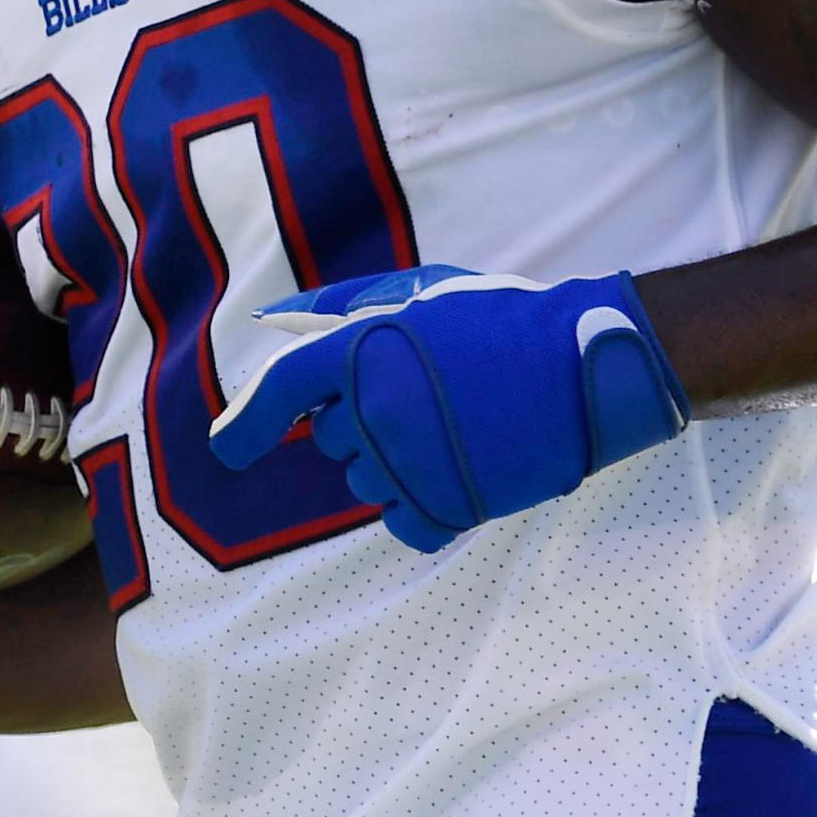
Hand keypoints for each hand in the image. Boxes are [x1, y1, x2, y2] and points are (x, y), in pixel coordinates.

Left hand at [207, 266, 690, 552]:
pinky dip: (423, 507)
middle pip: (329, 439)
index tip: (229, 448)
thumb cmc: (502, 320)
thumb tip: (273, 320)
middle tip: (425, 394)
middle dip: (360, 421)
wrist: (587, 366)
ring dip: (394, 463)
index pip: (280, 392)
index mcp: (363, 349)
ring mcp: (410, 463)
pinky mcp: (447, 507)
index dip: (247, 423)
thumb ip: (340, 306)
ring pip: (366, 483)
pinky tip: (463, 468)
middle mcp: (375, 410)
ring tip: (455, 426)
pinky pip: (403, 524)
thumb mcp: (421, 292)